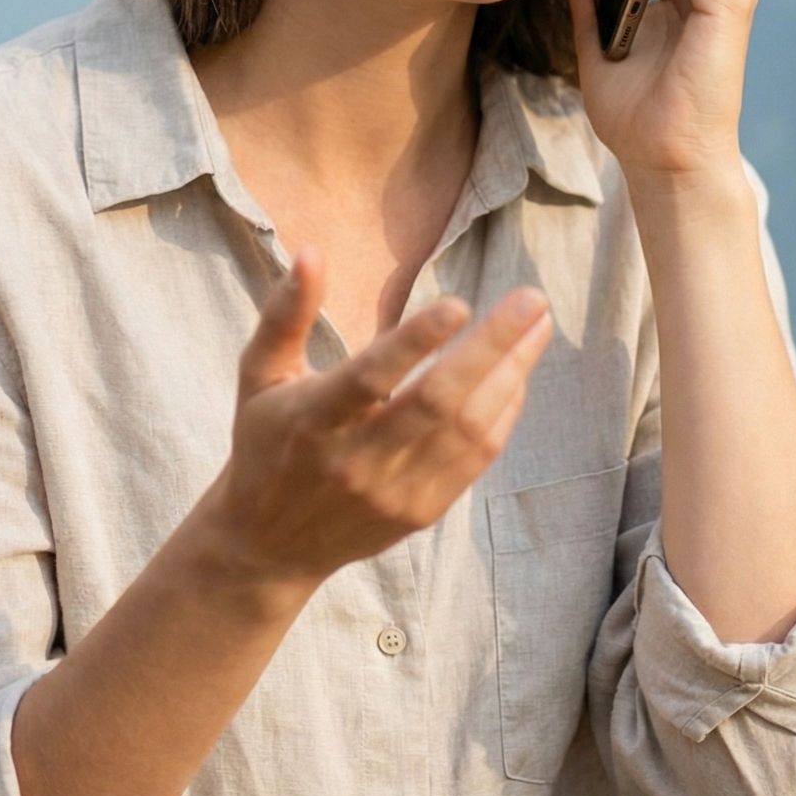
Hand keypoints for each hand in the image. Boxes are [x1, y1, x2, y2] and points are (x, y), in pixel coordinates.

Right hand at [196, 248, 554, 586]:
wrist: (269, 543)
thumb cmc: (265, 442)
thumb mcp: (258, 375)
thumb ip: (285, 313)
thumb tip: (312, 252)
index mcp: (312, 420)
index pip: (370, 379)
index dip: (414, 342)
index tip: (458, 304)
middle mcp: (355, 460)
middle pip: (437, 402)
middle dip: (492, 347)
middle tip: (532, 300)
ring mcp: (393, 491)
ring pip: (467, 430)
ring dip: (511, 375)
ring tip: (537, 326)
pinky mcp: (420, 512)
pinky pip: (476, 459)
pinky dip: (503, 413)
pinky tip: (517, 374)